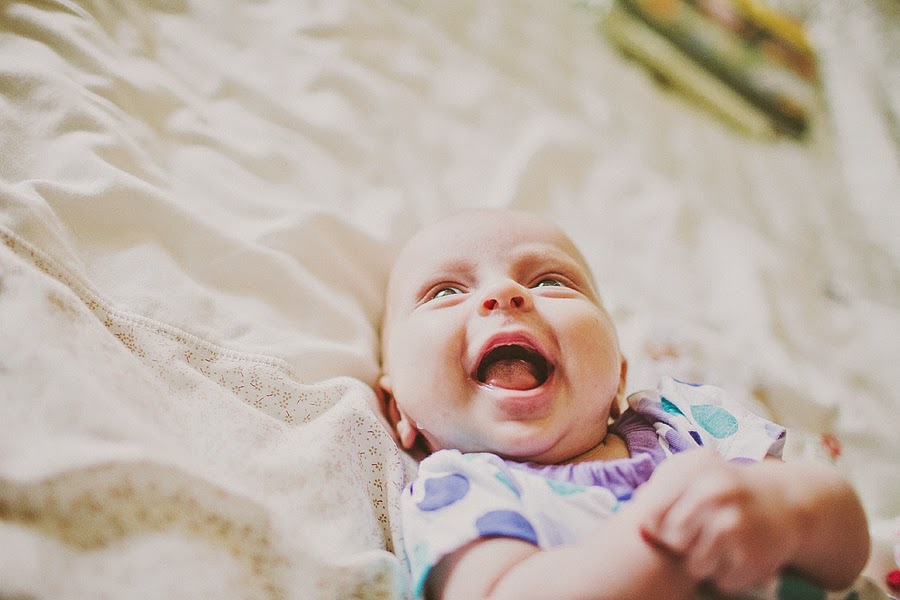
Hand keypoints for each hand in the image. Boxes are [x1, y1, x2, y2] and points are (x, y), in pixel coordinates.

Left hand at [633, 449, 799, 593]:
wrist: (785, 501)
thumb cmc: (727, 487)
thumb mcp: (695, 474)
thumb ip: (661, 491)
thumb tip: (639, 527)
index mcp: (699, 477)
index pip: (653, 516)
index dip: (653, 527)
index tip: (664, 526)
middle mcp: (718, 499)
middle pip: (673, 542)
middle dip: (679, 544)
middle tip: (697, 534)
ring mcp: (738, 527)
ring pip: (696, 566)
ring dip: (703, 562)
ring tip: (718, 543)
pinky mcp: (755, 556)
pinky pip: (722, 580)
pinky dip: (725, 574)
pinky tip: (736, 554)